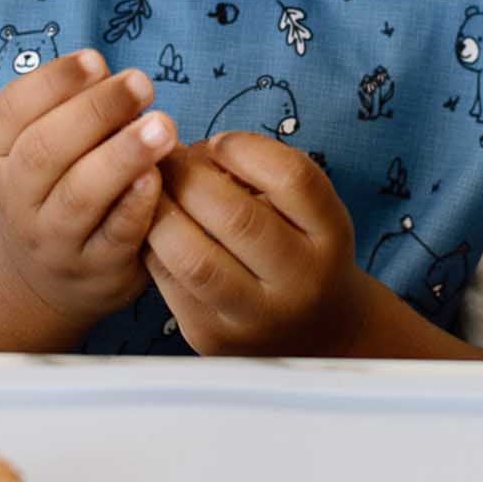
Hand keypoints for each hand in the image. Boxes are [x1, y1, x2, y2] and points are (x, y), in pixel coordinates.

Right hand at [0, 49, 177, 331]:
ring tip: (162, 126)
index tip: (96, 58)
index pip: (13, 110)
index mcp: (1, 155)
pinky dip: (135, 205)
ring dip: (121, 156)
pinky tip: (157, 178)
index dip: (54, 81)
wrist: (36, 281)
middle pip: (45, 150)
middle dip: (95, 110)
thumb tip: (115, 76)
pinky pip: (114, 236)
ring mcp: (53, 240)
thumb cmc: (53, 193)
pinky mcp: (94, 271)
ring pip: (79, 195)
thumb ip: (71, 113)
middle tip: (141, 83)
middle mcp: (17, 198)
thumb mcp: (39, 151)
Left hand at [142, 131, 365, 355]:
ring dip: (160, 212)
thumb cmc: (302, 252)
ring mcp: (255, 317)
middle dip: (189, 175)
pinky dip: (152, 245)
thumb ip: (265, 175)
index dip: (243, 149)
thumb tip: (191, 151)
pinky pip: (168, 283)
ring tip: (153, 190)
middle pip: (237, 218)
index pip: (292, 179)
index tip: (218, 144)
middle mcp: (300, 282)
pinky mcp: (212, 337)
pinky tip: (153, 227)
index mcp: (330, 237)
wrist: (317, 332)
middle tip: (168, 158)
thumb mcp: (308, 211)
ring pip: (193, 259)